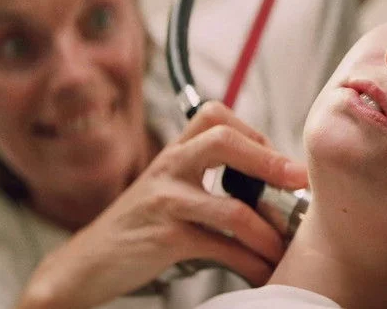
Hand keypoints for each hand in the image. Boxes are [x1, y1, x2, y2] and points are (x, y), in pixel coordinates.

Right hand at [16, 101, 308, 308]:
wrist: (88, 262)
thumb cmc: (138, 227)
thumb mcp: (167, 190)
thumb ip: (204, 178)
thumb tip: (268, 188)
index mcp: (173, 152)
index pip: (214, 115)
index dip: (252, 131)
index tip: (277, 161)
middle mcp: (169, 167)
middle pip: (223, 140)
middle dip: (269, 160)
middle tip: (299, 181)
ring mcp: (165, 202)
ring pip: (231, 207)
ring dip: (267, 230)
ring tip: (284, 246)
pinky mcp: (165, 239)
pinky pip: (220, 248)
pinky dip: (249, 262)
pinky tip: (261, 270)